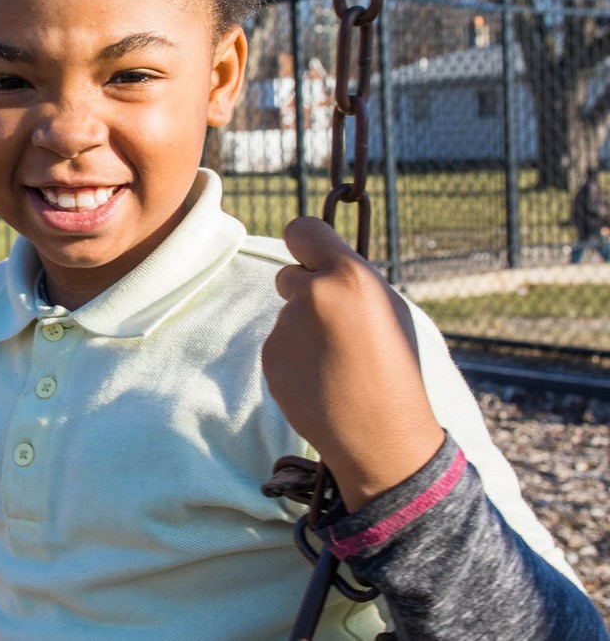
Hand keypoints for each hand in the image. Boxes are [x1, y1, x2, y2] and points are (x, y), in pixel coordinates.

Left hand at [262, 217, 443, 510]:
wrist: (383, 435)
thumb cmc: (396, 368)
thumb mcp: (387, 309)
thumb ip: (349, 280)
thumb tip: (317, 262)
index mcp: (349, 276)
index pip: (302, 229)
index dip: (305, 242)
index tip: (308, 254)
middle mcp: (312, 294)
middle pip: (289, 274)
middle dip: (305, 291)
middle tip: (337, 326)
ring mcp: (286, 327)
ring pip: (286, 313)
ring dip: (303, 329)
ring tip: (337, 361)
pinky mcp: (270, 357)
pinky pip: (278, 344)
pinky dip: (294, 357)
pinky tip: (320, 379)